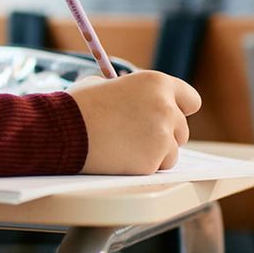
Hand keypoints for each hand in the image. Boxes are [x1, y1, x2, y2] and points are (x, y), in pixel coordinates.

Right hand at [68, 71, 200, 174]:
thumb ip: (129, 92)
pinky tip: (119, 157)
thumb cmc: (79, 106)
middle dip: (164, 135)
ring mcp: (162, 137)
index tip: (169, 116)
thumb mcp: (105, 85)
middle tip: (137, 136)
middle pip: (182, 130)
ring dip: (155, 153)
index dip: (179, 109)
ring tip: (124, 147)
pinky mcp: (151, 162)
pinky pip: (156, 168)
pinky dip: (141, 166)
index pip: (191, 100)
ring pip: (172, 153)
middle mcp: (166, 108)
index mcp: (157, 83)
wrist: (63, 130)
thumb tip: (133, 99)